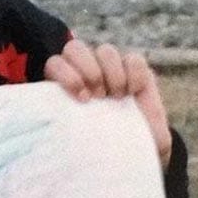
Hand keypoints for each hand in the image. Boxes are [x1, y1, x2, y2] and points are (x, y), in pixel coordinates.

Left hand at [44, 39, 171, 168]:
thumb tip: (61, 149)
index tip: (82, 99)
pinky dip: (134, 72)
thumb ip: (73, 138)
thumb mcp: (88, 143)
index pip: (55, 64)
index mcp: (66, 86)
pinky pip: (132, 58)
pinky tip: (134, 91)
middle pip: (75, 49)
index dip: (66, 75)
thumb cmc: (107, 145)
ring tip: (117, 96)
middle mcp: (85, 71)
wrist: (142, 149)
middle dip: (87, 69)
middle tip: (99, 96)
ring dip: (111, 72)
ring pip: (104, 50)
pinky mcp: (135, 69)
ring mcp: (110, 68)